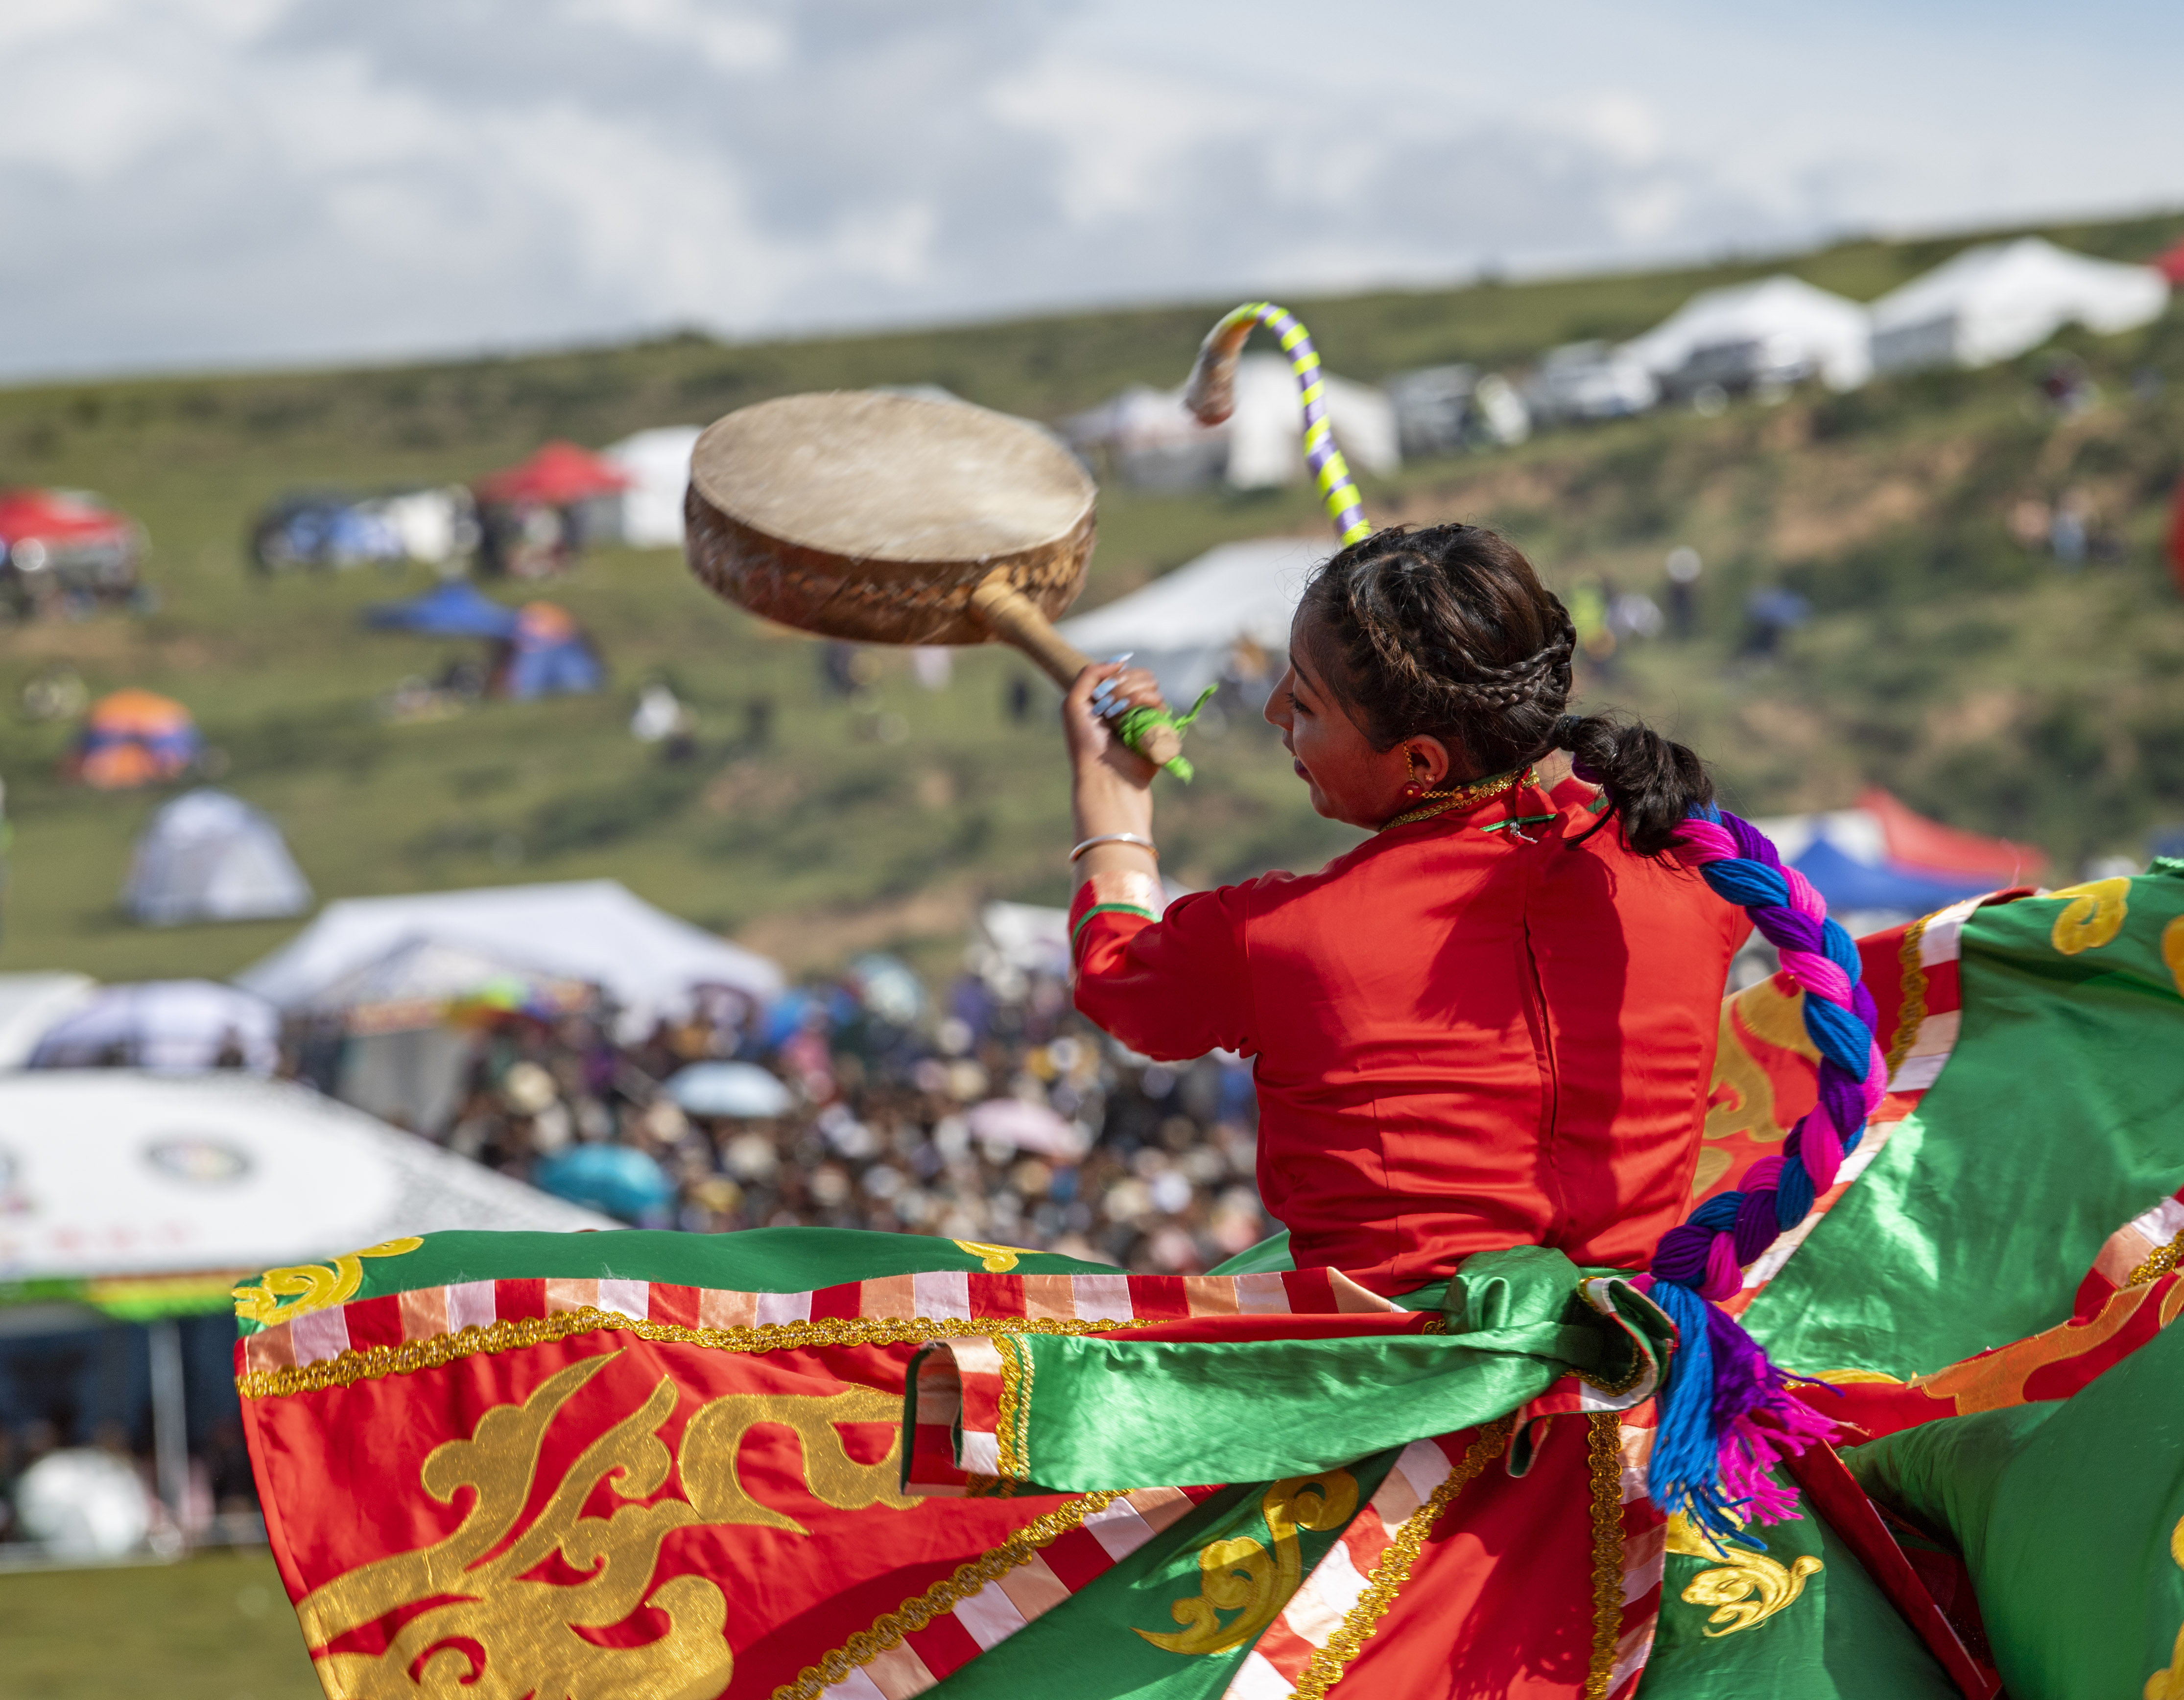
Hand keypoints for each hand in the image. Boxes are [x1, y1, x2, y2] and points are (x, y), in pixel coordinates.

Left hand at [1063, 662, 1164, 790]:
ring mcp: (1147, 719)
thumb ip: (1090, 673)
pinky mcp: (1160, 732)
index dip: (1118, 678)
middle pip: (1145, 677)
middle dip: (1127, 690)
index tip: (1104, 695)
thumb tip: (1121, 661)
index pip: (1127, 671)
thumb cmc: (1086, 743)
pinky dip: (1151, 713)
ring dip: (1137, 702)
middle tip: (1111, 711)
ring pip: (1155, 692)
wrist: (1105, 776)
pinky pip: (1164, 709)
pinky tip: (1138, 729)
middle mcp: (1130, 707)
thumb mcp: (1073, 703)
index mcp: (1111, 699)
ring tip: (1123, 723)